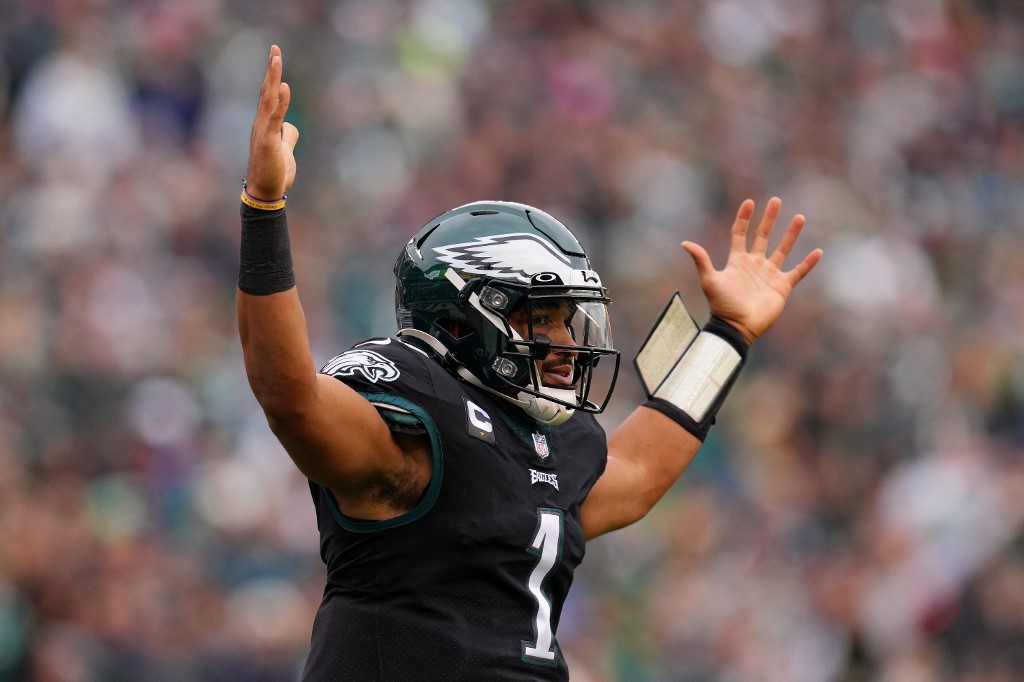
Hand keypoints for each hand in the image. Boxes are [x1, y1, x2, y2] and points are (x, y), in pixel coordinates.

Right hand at [245, 45, 298, 200]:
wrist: (265, 194)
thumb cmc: (273, 174)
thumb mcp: (284, 150)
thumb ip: (287, 136)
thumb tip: (291, 125)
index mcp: (265, 125)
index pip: (268, 95)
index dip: (272, 76)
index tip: (276, 56)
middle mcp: (261, 124)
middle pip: (265, 91)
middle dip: (271, 69)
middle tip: (275, 48)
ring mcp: (263, 132)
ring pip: (267, 100)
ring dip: (272, 79)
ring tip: (276, 58)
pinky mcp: (268, 142)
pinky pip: (275, 118)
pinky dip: (280, 102)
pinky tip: (283, 87)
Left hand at [682, 197, 822, 344]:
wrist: (737, 326)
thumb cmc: (722, 305)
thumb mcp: (709, 280)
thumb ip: (701, 260)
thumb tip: (685, 243)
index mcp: (737, 261)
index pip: (740, 234)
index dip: (744, 218)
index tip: (749, 202)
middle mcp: (754, 264)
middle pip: (763, 236)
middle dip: (769, 219)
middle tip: (776, 200)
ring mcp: (769, 274)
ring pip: (783, 249)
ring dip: (791, 234)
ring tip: (799, 217)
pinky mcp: (782, 286)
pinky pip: (798, 272)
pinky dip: (808, 263)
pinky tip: (818, 252)